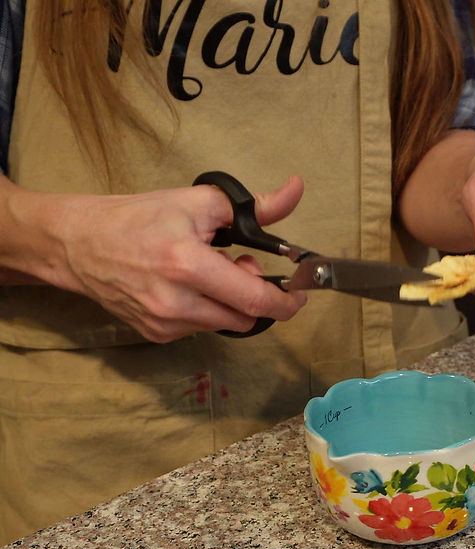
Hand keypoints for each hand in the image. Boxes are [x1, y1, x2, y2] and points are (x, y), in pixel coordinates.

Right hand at [48, 176, 308, 341]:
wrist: (78, 243)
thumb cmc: (136, 218)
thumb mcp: (198, 202)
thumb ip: (254, 205)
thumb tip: (294, 190)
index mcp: (187, 266)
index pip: (253, 300)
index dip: (284, 302)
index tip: (298, 296)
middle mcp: (175, 303)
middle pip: (245, 317)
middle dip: (254, 294)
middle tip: (238, 265)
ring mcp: (163, 324)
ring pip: (224, 324)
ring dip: (230, 302)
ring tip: (208, 273)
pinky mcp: (155, 334)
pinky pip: (201, 328)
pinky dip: (206, 310)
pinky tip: (187, 287)